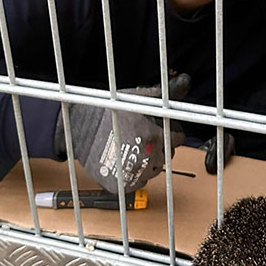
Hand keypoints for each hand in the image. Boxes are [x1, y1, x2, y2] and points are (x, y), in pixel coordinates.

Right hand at [57, 74, 190, 192]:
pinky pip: (141, 182)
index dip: (168, 130)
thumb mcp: (140, 97)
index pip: (178, 137)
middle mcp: (147, 157)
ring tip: (132, 147)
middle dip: (160, 146)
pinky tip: (126, 160)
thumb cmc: (110, 111)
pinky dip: (136, 174)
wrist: (79, 126)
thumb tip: (185, 81)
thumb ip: (167, 92)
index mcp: (153, 135)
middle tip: (142, 136)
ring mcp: (135, 173)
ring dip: (149, 161)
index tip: (156, 127)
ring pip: (155, 169)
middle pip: (168, 154)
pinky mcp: (124, 185)